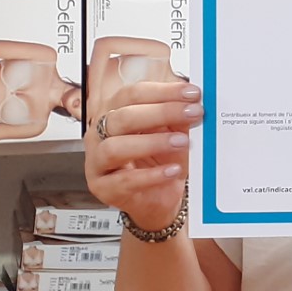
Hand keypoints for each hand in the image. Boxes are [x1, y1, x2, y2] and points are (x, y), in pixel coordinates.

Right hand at [84, 79, 201, 232]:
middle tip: (192, 113)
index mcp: (114, 113)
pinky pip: (124, 181)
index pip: (133, 94)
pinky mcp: (103, 188)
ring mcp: (98, 161)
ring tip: (181, 142)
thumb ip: (179, 118)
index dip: (163, 92)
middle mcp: (100, 134)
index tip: (192, 93)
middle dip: (161, 113)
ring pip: (115, 147)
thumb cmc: (160, 162)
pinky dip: (151, 176)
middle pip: (123, 117)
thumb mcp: (173, 134)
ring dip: (152, 143)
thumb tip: (194, 101)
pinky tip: (172, 171)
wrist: (158, 198)